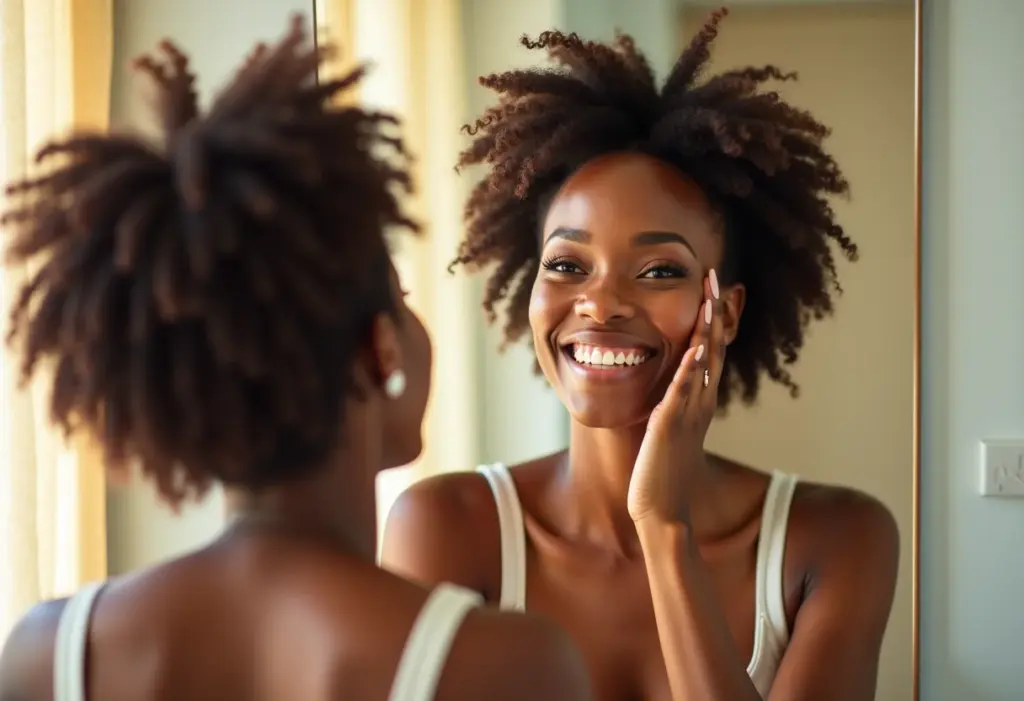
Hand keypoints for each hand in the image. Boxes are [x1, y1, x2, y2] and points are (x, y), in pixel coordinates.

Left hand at [627, 271, 724, 524]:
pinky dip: (690, 370)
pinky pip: (683, 393)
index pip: (710, 350)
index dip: (713, 318)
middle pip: (713, 348)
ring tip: (711, 299)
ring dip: (707, 331)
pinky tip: (695, 348)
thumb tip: (671, 382)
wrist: (661, 510)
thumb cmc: (661, 471)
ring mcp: (687, 414)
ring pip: (703, 365)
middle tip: (716, 277)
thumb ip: (673, 404)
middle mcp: (699, 404)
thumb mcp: (669, 428)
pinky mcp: (670, 427)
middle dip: (714, 312)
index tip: (713, 287)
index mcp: (699, 401)